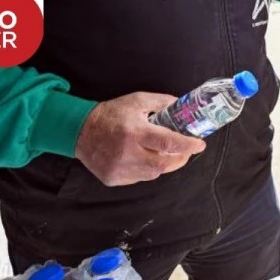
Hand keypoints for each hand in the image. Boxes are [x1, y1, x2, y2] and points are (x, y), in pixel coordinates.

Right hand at [75, 92, 206, 185]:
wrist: (80, 130)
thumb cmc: (110, 114)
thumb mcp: (137, 100)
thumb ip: (162, 102)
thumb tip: (183, 105)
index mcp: (134, 132)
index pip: (168, 143)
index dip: (188, 145)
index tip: (200, 144)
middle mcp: (127, 153)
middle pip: (163, 164)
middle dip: (180, 158)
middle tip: (187, 151)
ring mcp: (119, 169)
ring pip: (153, 174)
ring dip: (165, 165)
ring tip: (167, 154)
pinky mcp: (113, 179)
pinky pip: (139, 178)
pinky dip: (147, 170)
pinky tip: (145, 159)